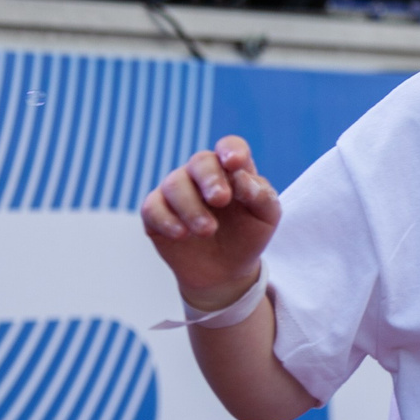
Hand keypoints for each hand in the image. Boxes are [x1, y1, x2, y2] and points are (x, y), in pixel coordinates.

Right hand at [140, 135, 281, 307]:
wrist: (225, 272)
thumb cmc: (248, 236)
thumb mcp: (267, 218)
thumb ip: (262, 196)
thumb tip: (242, 180)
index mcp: (231, 170)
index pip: (229, 147)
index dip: (231, 150)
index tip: (234, 163)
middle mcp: (201, 175)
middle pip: (200, 161)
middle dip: (210, 178)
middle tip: (221, 200)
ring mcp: (177, 191)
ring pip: (175, 184)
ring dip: (192, 208)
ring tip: (207, 231)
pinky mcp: (156, 212)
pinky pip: (152, 207)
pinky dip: (167, 220)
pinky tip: (182, 234)